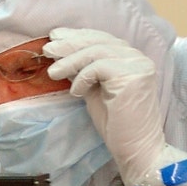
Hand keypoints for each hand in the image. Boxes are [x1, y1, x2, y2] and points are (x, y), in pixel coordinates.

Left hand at [44, 28, 164, 185]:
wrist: (137, 149)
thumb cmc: (117, 126)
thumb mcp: (95, 92)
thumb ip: (84, 73)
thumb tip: (61, 56)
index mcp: (132, 59)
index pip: (102, 39)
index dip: (77, 36)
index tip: (55, 37)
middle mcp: (138, 58)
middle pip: (99, 41)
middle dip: (70, 44)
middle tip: (48, 49)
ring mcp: (138, 65)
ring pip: (96, 51)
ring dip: (70, 61)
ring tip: (53, 73)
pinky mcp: (133, 76)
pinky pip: (99, 67)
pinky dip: (82, 77)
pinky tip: (76, 92)